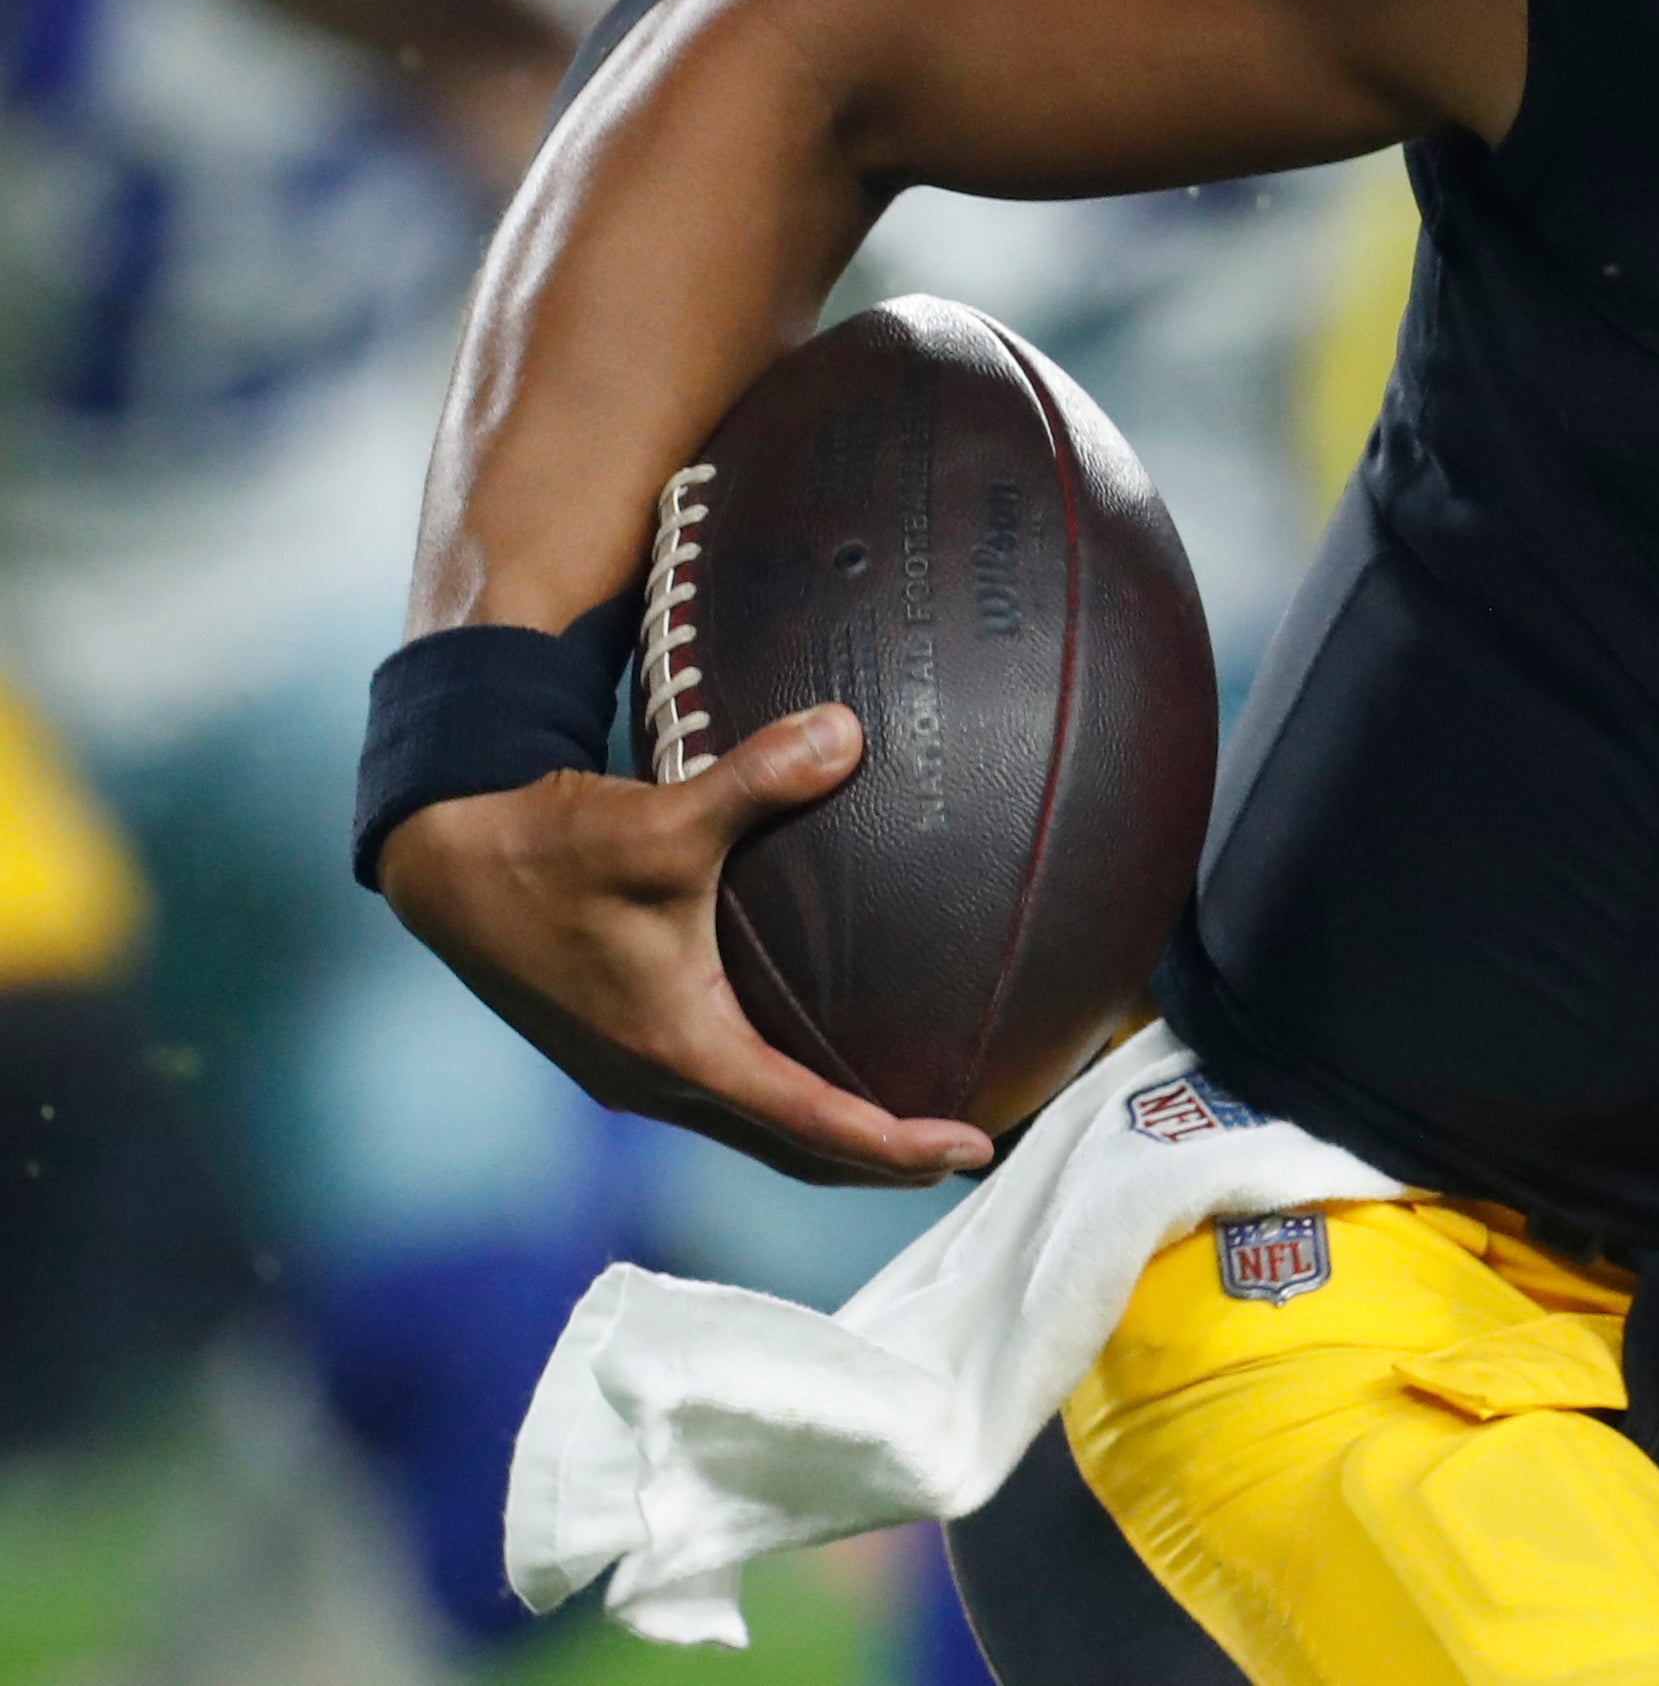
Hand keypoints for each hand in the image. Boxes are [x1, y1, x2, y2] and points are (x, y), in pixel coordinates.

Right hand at [375, 699, 991, 1187]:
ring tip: (922, 1127)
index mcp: (677, 1050)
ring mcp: (638, 1073)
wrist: (447, 862)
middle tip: (975, 1151)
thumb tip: (848, 732)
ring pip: (759, 1132)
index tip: (975, 1149)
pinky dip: (791, 1105)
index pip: (810, 1124)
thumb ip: (759, 778)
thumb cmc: (547, 849)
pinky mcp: (626, 1049)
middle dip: (884, 1163)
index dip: (896, 1146)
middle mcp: (659, 1082)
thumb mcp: (658, 818)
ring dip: (837, 1142)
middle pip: (794, 1151)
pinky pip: (730, 1098)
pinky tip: (832, 1066)